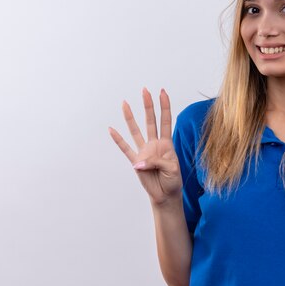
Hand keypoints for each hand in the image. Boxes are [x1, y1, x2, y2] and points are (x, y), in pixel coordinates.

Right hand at [109, 88, 182, 205]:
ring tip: (125, 103)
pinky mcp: (136, 162)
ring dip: (130, 118)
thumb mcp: (172, 169)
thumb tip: (139, 162)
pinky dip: (118, 140)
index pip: (165, 121)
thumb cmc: (173, 181)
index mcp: (166, 144)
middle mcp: (155, 144)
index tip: (162, 92)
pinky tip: (112, 130)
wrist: (165, 195)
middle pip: (150, 121)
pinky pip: (125, 149)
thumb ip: (157, 162)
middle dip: (148, 105)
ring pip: (136, 131)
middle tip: (145, 90)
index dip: (164, 106)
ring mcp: (144, 152)